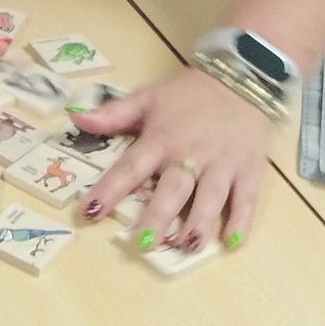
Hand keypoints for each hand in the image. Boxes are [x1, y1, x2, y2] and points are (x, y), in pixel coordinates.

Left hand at [72, 68, 269, 250]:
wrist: (240, 79)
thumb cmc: (188, 93)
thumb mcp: (147, 97)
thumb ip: (113, 114)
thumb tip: (75, 119)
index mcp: (161, 138)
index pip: (131, 167)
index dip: (110, 189)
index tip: (91, 211)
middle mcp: (191, 154)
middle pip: (173, 188)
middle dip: (158, 215)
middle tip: (144, 243)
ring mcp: (223, 164)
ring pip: (211, 197)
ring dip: (199, 223)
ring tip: (187, 246)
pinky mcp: (249, 170)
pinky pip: (246, 199)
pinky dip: (241, 221)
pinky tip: (232, 242)